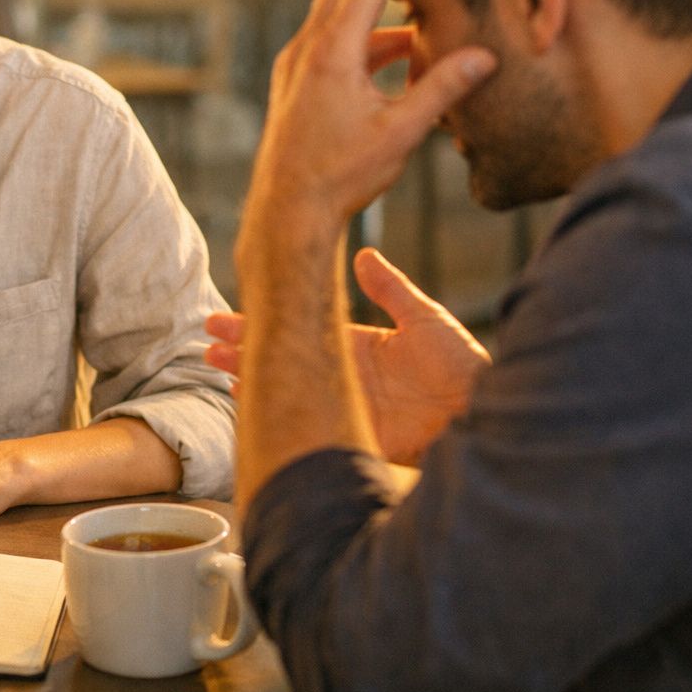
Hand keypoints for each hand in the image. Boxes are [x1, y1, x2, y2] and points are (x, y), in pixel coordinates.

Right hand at [206, 248, 489, 465]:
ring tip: (218, 369)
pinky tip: (251, 407)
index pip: (300, 330)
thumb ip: (391, 289)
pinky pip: (307, 427)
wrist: (484, 411)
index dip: (263, 323)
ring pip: (288, 392)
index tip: (227, 317)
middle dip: (245, 351)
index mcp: (357, 346)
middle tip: (207, 344)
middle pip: (285, 361)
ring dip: (253, 381)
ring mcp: (345, 407)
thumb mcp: (424, 319)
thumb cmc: (460, 364)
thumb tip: (363, 256)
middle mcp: (344, 377)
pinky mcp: (352, 436)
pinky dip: (279, 416)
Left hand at [238, 0, 495, 264]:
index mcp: (331, 53)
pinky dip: (362, 27)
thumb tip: (487, 57)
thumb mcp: (400, 134)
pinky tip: (394, 42)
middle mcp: (307, 50)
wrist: (285, 212)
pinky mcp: (295, 83)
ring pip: (334, 9)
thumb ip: (441, 91)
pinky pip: (331, 38)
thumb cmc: (341, 176)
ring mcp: (296, 65)